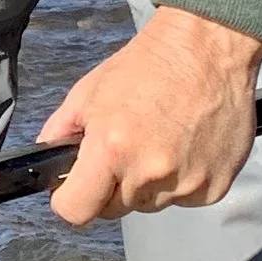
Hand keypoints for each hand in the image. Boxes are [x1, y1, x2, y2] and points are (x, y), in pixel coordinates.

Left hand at [36, 7, 261, 222]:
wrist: (207, 48)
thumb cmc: (148, 65)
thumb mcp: (87, 92)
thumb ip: (59, 131)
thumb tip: (47, 160)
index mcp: (111, 150)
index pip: (76, 211)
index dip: (70, 199)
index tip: (75, 189)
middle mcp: (149, 173)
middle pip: (114, 208)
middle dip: (111, 186)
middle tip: (125, 148)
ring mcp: (186, 184)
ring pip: (150, 204)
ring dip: (148, 183)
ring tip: (159, 140)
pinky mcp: (214, 187)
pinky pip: (185, 199)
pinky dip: (181, 180)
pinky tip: (184, 146)